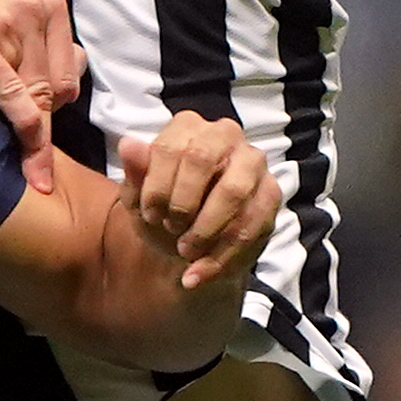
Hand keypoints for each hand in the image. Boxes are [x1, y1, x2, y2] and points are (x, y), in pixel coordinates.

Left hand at [115, 113, 277, 289]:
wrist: (189, 245)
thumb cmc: (163, 211)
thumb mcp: (139, 199)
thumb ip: (134, 174)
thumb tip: (129, 145)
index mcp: (187, 127)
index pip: (169, 148)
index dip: (156, 188)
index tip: (150, 215)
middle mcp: (224, 134)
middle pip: (201, 159)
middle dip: (182, 204)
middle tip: (170, 229)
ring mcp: (252, 162)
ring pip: (233, 192)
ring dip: (204, 230)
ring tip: (185, 252)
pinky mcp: (271, 193)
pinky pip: (253, 223)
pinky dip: (223, 255)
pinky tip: (199, 273)